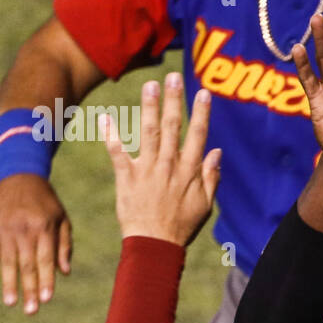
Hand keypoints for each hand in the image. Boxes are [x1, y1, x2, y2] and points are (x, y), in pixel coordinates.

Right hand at [0, 174, 72, 314]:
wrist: (19, 176)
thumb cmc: (46, 202)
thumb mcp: (62, 219)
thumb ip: (64, 245)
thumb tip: (65, 273)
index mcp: (43, 227)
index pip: (45, 259)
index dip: (46, 280)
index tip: (47, 299)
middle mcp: (23, 229)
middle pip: (26, 264)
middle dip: (29, 289)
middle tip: (31, 311)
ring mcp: (5, 229)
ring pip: (7, 262)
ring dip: (9, 284)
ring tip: (11, 303)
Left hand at [103, 74, 221, 246]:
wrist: (155, 245)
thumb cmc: (182, 226)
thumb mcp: (205, 205)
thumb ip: (211, 177)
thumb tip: (217, 152)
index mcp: (189, 171)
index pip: (198, 135)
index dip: (201, 113)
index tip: (202, 92)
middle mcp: (169, 165)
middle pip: (173, 127)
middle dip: (173, 100)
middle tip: (172, 78)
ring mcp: (147, 170)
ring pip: (149, 133)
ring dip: (149, 108)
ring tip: (149, 86)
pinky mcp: (127, 178)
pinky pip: (117, 153)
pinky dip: (111, 136)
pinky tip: (106, 118)